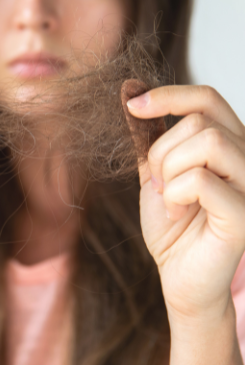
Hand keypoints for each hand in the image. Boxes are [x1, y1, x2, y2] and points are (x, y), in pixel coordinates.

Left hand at [126, 84, 244, 325]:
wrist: (179, 274)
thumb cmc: (172, 224)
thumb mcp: (155, 173)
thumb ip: (150, 137)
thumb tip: (131, 91)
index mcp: (230, 145)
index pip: (207, 100)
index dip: (168, 95)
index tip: (132, 106)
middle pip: (200, 122)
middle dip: (162, 151)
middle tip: (158, 182)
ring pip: (208, 142)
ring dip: (169, 170)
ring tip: (169, 196)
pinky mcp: (244, 216)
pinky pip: (201, 180)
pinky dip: (174, 195)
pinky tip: (178, 212)